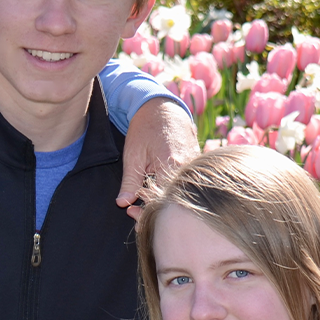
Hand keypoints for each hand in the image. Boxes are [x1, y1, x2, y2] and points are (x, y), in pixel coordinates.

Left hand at [117, 98, 198, 219]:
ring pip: (181, 192)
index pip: (162, 199)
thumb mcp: (132, 155)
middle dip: (154, 209)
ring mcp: (195, 165)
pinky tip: (157, 188)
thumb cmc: (145, 128)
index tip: (130, 212)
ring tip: (144, 198)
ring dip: (163, 200)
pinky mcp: (196, 164)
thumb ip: (129, 181)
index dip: (145, 211)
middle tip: (133, 210)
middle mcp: (188, 167)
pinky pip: (185, 183)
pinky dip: (171, 189)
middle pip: (174, 200)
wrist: (162, 107)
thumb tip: (123, 203)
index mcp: (172, 164)